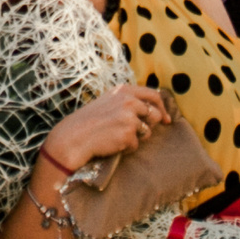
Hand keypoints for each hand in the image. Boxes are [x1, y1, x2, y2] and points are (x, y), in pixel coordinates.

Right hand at [42, 84, 170, 171]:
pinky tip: (111, 144)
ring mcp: (129, 117)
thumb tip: (152, 110)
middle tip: (136, 133)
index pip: (153, 95)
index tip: (166, 120)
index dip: (162, 108)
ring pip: (146, 131)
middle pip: (154, 114)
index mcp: (123, 90)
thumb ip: (128, 102)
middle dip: (149, 125)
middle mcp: (129, 101)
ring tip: (116, 137)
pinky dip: (126, 148)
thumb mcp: (108, 102)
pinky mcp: (128, 134)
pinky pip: (135, 145)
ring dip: (136, 137)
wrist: (73, 136)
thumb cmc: (88, 122)